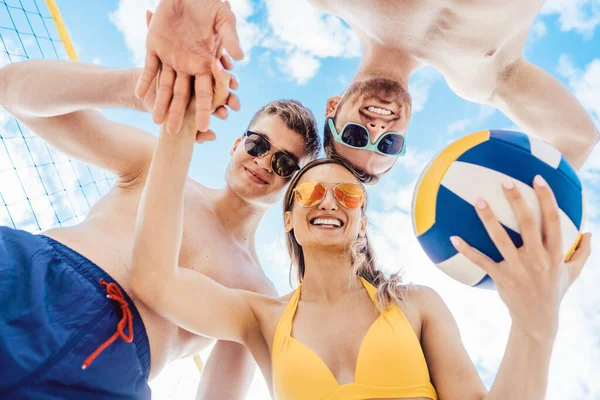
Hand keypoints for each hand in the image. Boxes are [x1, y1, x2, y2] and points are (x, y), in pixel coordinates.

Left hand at [136, 0, 242, 133]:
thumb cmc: (209, 4)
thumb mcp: (223, 19)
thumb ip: (230, 37)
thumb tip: (240, 57)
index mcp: (205, 64)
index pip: (206, 92)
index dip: (205, 109)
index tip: (205, 126)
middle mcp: (188, 66)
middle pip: (184, 96)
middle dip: (180, 114)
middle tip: (175, 133)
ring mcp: (170, 59)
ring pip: (165, 87)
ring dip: (161, 103)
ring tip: (156, 121)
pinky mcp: (154, 48)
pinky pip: (148, 69)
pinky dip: (145, 81)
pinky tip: (140, 94)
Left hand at [450, 175, 591, 339]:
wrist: (538, 321)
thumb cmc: (554, 292)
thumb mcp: (573, 272)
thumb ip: (583, 252)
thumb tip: (590, 232)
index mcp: (555, 254)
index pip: (554, 221)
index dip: (547, 198)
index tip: (538, 178)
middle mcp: (538, 259)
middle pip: (528, 224)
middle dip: (517, 200)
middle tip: (505, 180)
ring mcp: (518, 269)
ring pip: (501, 239)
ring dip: (489, 219)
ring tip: (478, 199)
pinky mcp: (502, 278)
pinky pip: (482, 261)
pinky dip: (467, 250)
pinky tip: (454, 237)